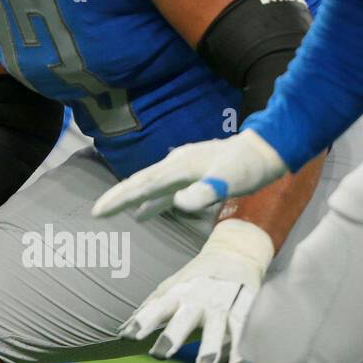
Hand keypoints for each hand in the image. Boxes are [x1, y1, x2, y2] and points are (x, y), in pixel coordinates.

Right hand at [92, 130, 287, 218]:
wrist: (266, 150)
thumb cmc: (249, 167)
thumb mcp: (230, 181)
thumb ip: (205, 191)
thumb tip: (177, 203)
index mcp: (179, 167)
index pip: (142, 185)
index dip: (119, 199)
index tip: (97, 212)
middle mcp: (175, 164)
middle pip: (140, 182)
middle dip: (117, 197)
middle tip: (96, 212)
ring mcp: (183, 168)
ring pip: (150, 185)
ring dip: (132, 198)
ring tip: (114, 212)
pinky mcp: (192, 174)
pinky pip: (164, 189)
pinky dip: (151, 200)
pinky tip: (145, 211)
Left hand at [120, 219, 273, 362]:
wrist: (234, 253)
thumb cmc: (195, 277)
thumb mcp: (171, 288)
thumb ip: (149, 310)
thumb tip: (122, 330)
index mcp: (177, 293)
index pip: (156, 308)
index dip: (142, 321)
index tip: (127, 336)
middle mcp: (199, 298)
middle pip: (184, 319)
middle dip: (171, 336)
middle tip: (159, 355)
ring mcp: (223, 303)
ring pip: (216, 328)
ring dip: (209, 348)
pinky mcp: (245, 308)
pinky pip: (242, 332)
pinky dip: (240, 351)